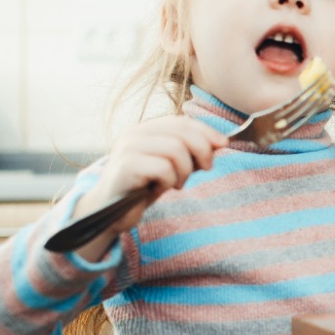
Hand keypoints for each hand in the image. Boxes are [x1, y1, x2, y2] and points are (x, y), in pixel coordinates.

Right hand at [71, 117, 228, 257]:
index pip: (183, 121)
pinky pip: (163, 167)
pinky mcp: (125, 165)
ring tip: (175, 183)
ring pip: (176, 149)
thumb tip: (221, 142)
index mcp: (146, 129)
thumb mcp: (171, 165)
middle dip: (202, 151)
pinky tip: (159, 188)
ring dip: (184, 171)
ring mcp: (128, 147)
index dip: (207, 131)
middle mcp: (134, 133)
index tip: (223, 145)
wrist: (111, 213)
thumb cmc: (144, 188)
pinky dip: (169, 181)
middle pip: (183, 132)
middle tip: (204, 169)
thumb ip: (190, 151)